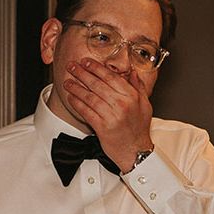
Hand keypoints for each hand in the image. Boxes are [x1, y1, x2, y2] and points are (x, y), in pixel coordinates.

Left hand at [63, 57, 153, 172]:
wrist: (136, 151)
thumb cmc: (139, 129)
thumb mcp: (145, 105)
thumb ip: (138, 87)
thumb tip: (132, 72)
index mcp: (131, 96)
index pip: (111, 77)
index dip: (96, 68)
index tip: (86, 62)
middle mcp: (122, 104)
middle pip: (97, 84)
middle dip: (82, 73)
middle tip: (72, 67)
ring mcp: (111, 116)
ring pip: (90, 97)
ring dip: (76, 88)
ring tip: (68, 82)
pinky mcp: (102, 128)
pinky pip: (86, 112)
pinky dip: (77, 104)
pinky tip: (71, 98)